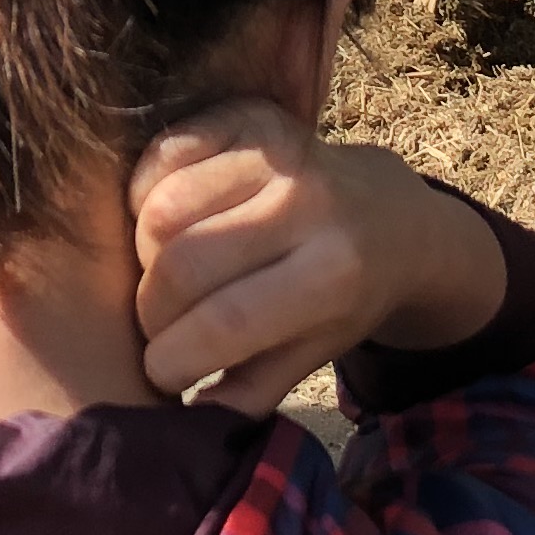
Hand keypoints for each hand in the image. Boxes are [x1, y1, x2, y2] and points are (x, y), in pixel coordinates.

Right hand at [130, 98, 504, 415]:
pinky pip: (165, 153)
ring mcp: (279, 152)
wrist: (392, 215)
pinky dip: (144, 194)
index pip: (227, 320)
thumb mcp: (316, 351)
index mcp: (334, 274)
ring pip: (162, 207)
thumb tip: (186, 417)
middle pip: (182, 263)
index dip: (173, 356)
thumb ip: (253, 389)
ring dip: (142, 254)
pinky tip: (162, 225)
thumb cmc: (344, 297)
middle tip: (158, 327)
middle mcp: (309, 205)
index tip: (159, 373)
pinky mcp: (251, 117)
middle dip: (150, 310)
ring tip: (163, 277)